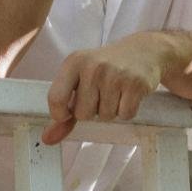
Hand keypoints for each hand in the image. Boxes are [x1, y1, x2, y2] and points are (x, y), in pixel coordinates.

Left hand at [41, 32, 179, 144]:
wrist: (143, 50)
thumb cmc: (104, 68)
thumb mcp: (80, 79)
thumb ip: (63, 110)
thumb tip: (48, 139)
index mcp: (73, 62)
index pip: (56, 98)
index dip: (60, 114)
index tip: (68, 112)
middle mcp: (93, 66)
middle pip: (83, 114)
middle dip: (92, 111)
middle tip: (101, 94)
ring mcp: (115, 74)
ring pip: (105, 116)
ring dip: (111, 111)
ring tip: (116, 92)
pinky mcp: (136, 84)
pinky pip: (125, 115)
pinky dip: (127, 111)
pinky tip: (128, 95)